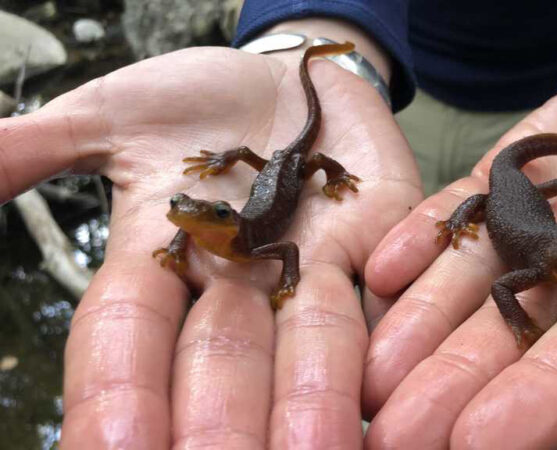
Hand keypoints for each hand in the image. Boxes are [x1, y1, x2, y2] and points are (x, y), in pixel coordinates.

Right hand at [0, 44, 419, 446]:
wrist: (295, 81)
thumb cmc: (199, 101)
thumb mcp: (114, 115)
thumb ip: (40, 146)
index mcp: (167, 266)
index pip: (130, 342)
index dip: (117, 395)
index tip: (110, 449)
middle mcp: (242, 288)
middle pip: (224, 364)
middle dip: (220, 417)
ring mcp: (316, 273)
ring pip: (313, 347)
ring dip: (313, 398)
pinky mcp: (385, 248)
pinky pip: (395, 300)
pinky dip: (397, 340)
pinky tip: (392, 392)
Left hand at [362, 46, 556, 447]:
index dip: (544, 398)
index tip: (484, 441)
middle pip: (511, 343)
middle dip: (455, 389)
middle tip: (398, 435)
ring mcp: (529, 235)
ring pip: (468, 291)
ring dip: (419, 332)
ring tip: (371, 374)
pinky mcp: (495, 190)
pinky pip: (454, 218)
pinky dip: (422, 240)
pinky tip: (386, 271)